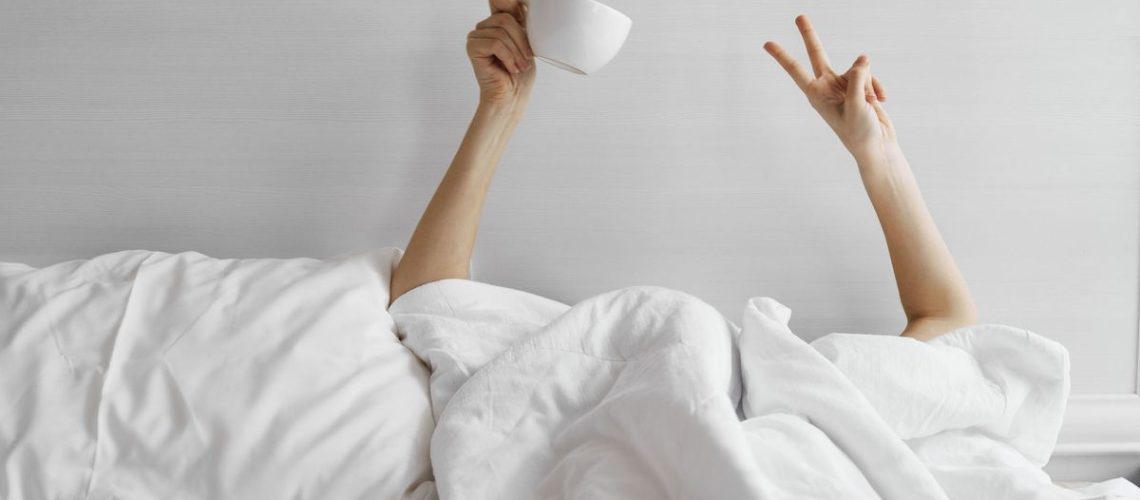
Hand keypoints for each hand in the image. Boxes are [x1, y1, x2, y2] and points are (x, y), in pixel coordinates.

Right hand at [467, 0, 535, 107]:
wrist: (512, 96)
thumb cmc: (520, 72)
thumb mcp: (527, 41)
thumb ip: (521, 20)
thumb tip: (521, 1)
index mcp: (498, 21)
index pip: (502, 2)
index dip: (511, 2)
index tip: (520, 11)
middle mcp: (485, 26)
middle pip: (506, 19)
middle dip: (521, 40)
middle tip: (527, 59)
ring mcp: (476, 36)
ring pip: (501, 32)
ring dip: (516, 52)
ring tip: (520, 67)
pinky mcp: (472, 47)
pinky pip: (495, 43)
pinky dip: (508, 57)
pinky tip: (510, 68)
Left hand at [763, 15, 895, 158]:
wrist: (877, 145)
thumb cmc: (860, 132)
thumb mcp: (856, 105)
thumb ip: (857, 79)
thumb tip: (863, 58)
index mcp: (816, 94)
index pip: (797, 71)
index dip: (782, 56)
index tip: (766, 43)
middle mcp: (827, 86)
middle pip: (817, 54)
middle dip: (809, 35)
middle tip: (799, 16)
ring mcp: (843, 84)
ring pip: (858, 68)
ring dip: (869, 85)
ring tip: (870, 104)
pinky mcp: (859, 84)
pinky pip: (870, 74)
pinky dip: (877, 86)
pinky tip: (881, 100)